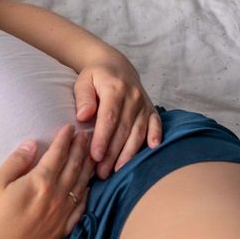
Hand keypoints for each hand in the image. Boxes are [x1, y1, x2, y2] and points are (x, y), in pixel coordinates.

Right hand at [0, 124, 94, 238]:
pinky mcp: (61, 231)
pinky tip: (88, 188)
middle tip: (87, 135)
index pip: (58, 154)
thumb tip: (31, 144)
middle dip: (81, 149)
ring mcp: (61, 215)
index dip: (65, 139)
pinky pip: (81, 208)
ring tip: (92, 155)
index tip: (70, 128)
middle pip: (74, 167)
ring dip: (87, 167)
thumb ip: (15, 163)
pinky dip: (86, 194)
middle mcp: (57, 197)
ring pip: (81, 186)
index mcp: (39, 182)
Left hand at [73, 54, 161, 178]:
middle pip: (123, 130)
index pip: (109, 118)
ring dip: (129, 153)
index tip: (95, 156)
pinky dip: (155, 136)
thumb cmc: (95, 77)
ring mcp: (144, 104)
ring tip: (118, 170)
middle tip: (102, 173)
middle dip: (113, 153)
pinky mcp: (151, 108)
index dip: (103, 138)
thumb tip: (83, 116)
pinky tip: (152, 149)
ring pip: (138, 132)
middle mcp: (133, 97)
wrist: (116, 65)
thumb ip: (83, 98)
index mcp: (115, 90)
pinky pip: (156, 123)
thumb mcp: (83, 81)